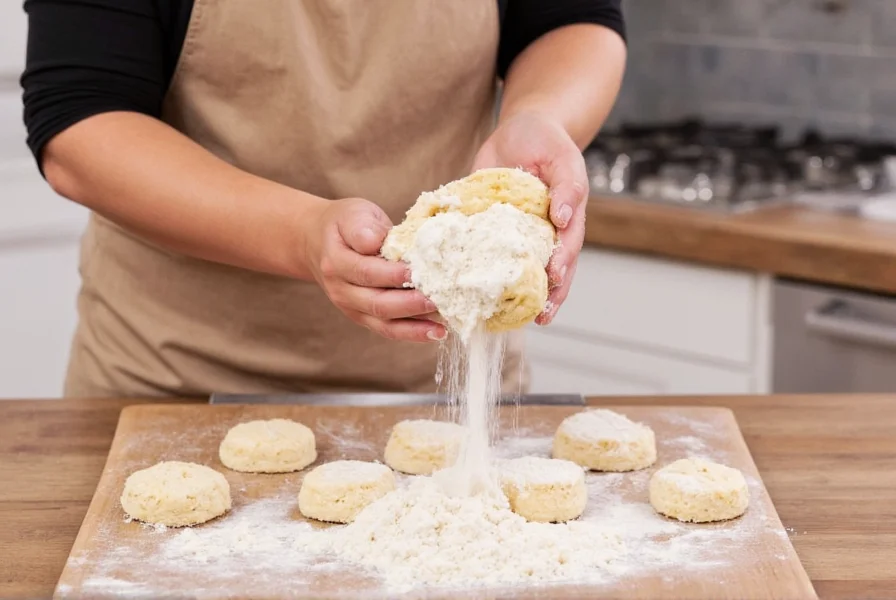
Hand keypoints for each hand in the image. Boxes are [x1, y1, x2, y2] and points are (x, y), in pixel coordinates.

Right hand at [305, 198, 446, 341]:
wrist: (318, 242)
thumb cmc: (344, 224)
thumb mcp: (352, 214)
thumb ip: (364, 227)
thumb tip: (376, 241)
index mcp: (336, 262)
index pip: (367, 272)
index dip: (394, 274)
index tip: (420, 270)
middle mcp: (340, 290)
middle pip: (377, 302)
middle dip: (410, 303)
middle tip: (439, 298)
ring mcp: (351, 307)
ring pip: (384, 322)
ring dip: (416, 325)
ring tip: (443, 324)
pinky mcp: (363, 317)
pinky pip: (388, 330)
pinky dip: (413, 333)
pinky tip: (437, 332)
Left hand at [472, 111, 588, 324]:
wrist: (520, 132)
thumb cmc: (546, 142)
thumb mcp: (562, 157)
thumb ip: (567, 186)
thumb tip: (565, 217)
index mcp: (566, 219)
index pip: (568, 248)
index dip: (563, 266)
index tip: (554, 279)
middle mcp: (546, 233)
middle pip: (552, 270)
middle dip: (548, 295)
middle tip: (540, 316)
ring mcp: (520, 235)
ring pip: (522, 270)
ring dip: (518, 294)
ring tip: (510, 318)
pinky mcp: (494, 230)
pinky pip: (490, 254)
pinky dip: (484, 272)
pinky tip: (473, 291)